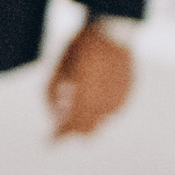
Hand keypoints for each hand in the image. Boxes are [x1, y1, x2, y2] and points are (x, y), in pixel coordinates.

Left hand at [47, 19, 137, 138]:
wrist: (112, 32)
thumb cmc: (79, 49)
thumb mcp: (58, 69)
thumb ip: (52, 95)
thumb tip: (53, 117)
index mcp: (85, 98)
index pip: (70, 127)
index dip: (57, 137)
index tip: (48, 143)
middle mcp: (104, 105)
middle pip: (86, 131)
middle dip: (72, 130)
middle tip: (60, 126)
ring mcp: (119, 102)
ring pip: (100, 122)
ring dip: (87, 118)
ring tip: (78, 97)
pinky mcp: (127, 97)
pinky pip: (111, 111)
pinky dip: (100, 109)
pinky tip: (94, 94)